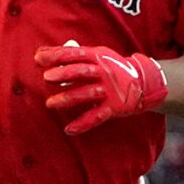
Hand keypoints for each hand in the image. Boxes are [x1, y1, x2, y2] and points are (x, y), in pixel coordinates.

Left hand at [36, 42, 166, 134]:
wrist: (144, 82)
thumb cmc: (112, 68)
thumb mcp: (98, 56)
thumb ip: (73, 55)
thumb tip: (44, 54)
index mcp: (98, 57)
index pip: (75, 53)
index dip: (56, 55)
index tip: (38, 58)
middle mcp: (104, 71)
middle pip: (82, 71)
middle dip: (63, 74)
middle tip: (46, 77)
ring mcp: (110, 89)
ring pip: (86, 93)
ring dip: (67, 98)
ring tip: (50, 103)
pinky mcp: (115, 106)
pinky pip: (96, 116)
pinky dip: (82, 124)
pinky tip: (68, 129)